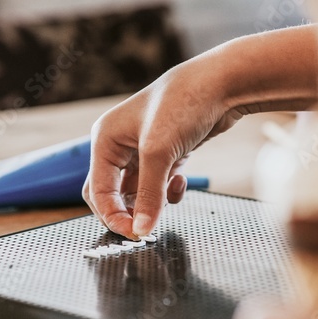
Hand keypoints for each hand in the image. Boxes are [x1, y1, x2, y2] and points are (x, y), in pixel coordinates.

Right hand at [82, 57, 240, 238]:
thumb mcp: (160, 153)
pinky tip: (180, 181)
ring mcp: (143, 150)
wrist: (221, 84)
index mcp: (106, 140)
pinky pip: (158, 185)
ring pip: (138, 192)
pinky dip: (168, 191)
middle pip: (113, 194)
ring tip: (168, 199)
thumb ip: (149, 195)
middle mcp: (120, 145)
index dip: (112, 215)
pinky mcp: (165, 154)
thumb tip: (141, 229)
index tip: (134, 233)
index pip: (97, 190)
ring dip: (152, 202)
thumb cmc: (182, 104)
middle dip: (129, 211)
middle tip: (147, 228)